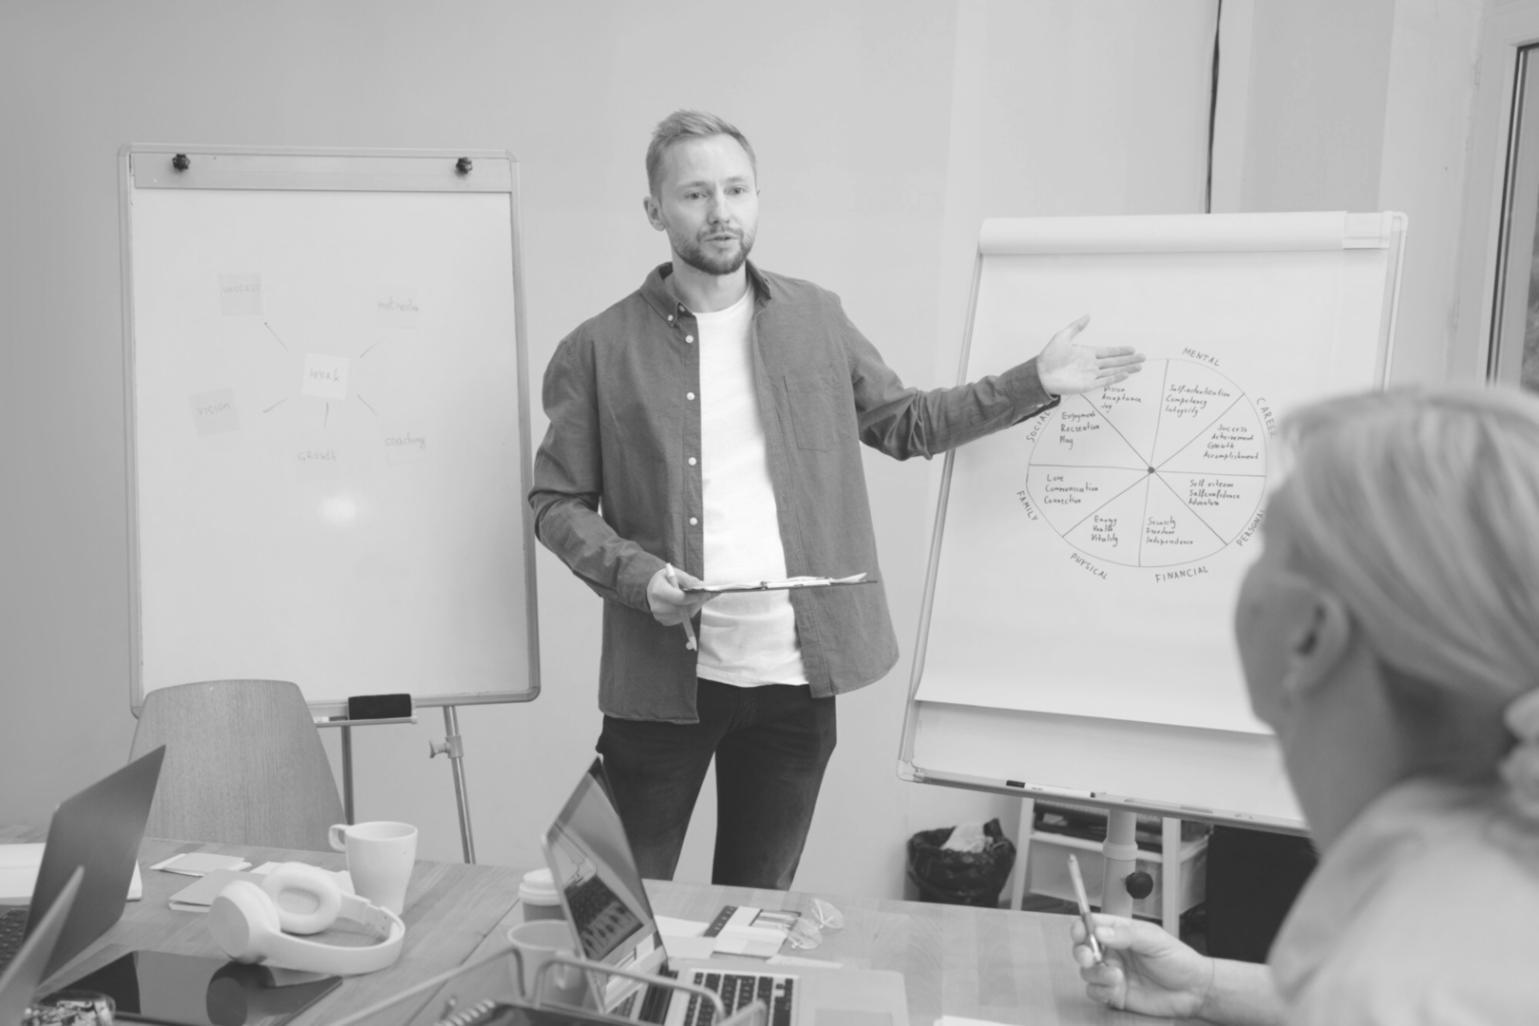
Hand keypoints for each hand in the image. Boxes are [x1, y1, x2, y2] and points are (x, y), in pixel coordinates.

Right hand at [646, 565, 710, 626]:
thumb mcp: (676, 573)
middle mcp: (657, 606)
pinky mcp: (664, 621)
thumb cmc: (666, 579)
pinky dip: (688, 613)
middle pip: (683, 609)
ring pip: (684, 616)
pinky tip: (690, 604)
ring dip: (694, 608)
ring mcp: (659, 616)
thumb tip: (701, 586)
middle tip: (706, 596)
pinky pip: (681, 620)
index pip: (680, 598)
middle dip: (696, 603)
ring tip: (699, 599)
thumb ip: (688, 579)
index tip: (705, 593)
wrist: (653, 588)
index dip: (694, 597)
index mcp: (658, 591)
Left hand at [1035, 315, 1143, 395]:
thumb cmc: (1049, 356)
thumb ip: (1077, 326)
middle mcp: (1091, 364)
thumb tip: (1088, 315)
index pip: (1108, 352)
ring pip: (1113, 371)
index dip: (1120, 350)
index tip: (1133, 348)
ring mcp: (1090, 375)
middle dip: (1129, 360)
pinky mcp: (1087, 385)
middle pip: (1114, 362)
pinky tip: (1125, 374)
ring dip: (1126, 369)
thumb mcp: (1063, 336)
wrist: (1040, 374)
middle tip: (1143, 357)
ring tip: (1139, 367)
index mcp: (1087, 353)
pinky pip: (1104, 381)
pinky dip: (1115, 378)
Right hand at [1071, 913, 1213, 1018]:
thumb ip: (1126, 935)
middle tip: (1089, 956)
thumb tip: (1100, 931)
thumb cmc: (1178, 960)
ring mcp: (1113, 974)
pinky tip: (1116, 987)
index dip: (1081, 927)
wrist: (1194, 991)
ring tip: (1116, 976)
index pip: (1092, 925)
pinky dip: (1100, 990)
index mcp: (1120, 933)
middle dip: (1081, 952)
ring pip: (1087, 971)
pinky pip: (1095, 992)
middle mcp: (1113, 952)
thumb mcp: (1154, 940)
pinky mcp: (1115, 994)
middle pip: (1082, 948)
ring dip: (1096, 973)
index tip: (1080, 932)